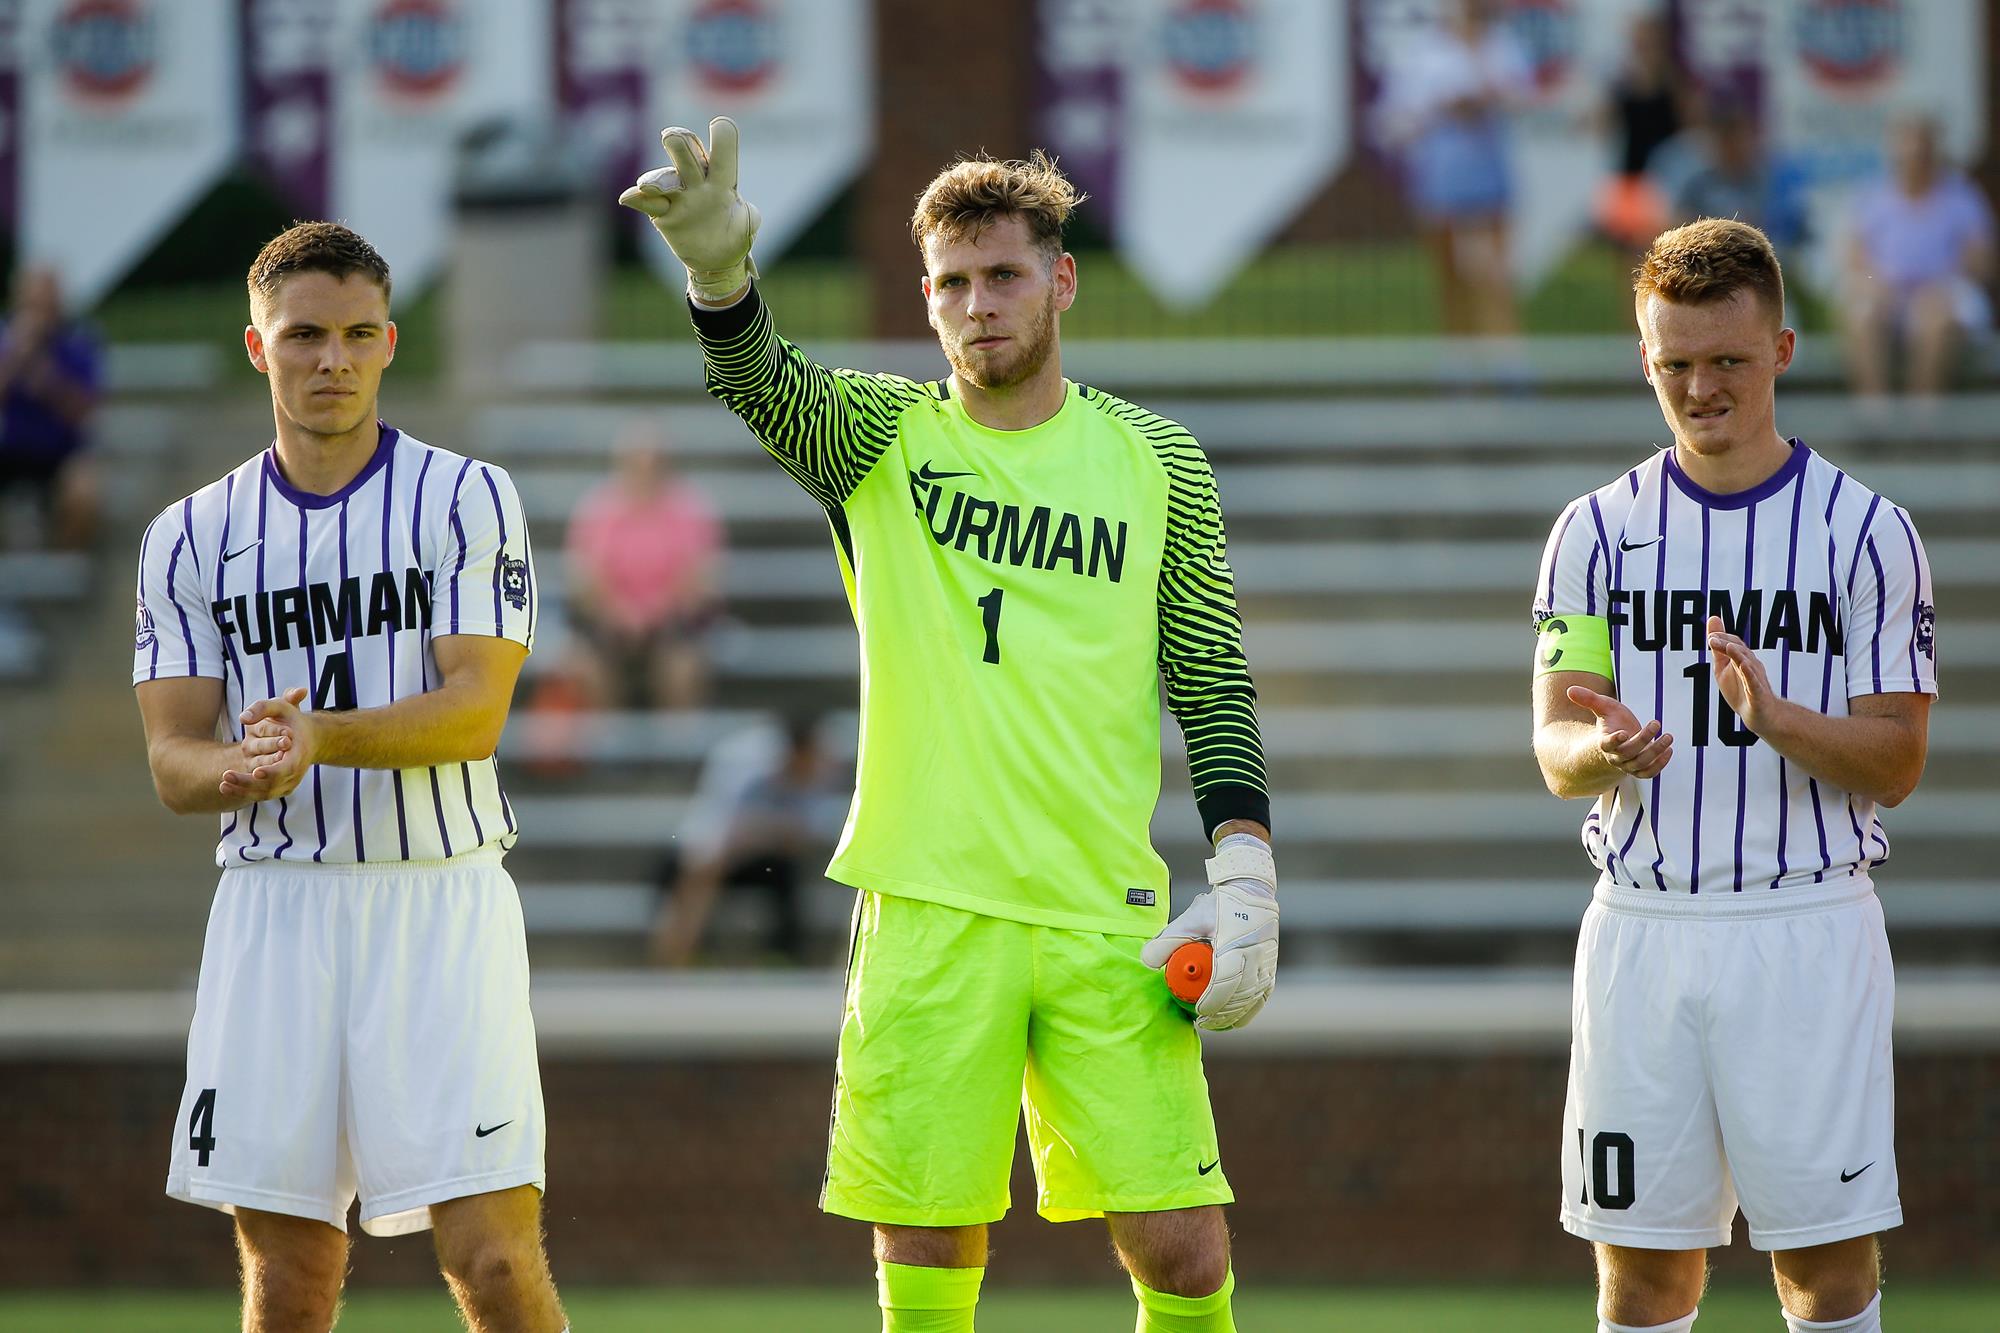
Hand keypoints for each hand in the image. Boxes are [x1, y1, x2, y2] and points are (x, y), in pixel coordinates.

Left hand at [220, 687, 311, 801]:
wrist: (309, 737)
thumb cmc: (292, 720)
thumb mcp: (280, 707)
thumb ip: (262, 708)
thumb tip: (244, 718)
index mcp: (299, 753)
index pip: (288, 768)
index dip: (273, 772)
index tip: (256, 772)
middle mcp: (296, 772)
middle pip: (273, 784)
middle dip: (249, 782)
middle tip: (227, 775)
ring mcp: (288, 782)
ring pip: (265, 793)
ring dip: (243, 791)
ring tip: (223, 784)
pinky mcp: (279, 788)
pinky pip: (261, 795)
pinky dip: (243, 793)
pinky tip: (225, 787)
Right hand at [618, 116, 761, 302]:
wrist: (717, 259)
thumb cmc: (735, 235)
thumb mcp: (748, 227)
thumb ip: (749, 218)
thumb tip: (740, 211)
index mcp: (722, 179)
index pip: (723, 151)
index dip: (722, 137)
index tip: (719, 126)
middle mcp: (697, 181)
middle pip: (686, 153)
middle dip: (680, 143)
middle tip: (671, 137)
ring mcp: (677, 195)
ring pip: (665, 177)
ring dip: (657, 177)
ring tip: (649, 185)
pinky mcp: (660, 212)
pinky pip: (645, 202)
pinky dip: (637, 198)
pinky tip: (629, 198)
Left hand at [1140, 834, 1279, 1030]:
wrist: (1252, 892)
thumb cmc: (1220, 905)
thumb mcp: (1190, 918)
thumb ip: (1168, 940)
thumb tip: (1148, 962)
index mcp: (1235, 945)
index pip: (1224, 984)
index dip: (1210, 1002)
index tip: (1197, 1011)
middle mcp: (1255, 957)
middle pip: (1238, 997)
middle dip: (1219, 1014)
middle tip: (1200, 1021)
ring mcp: (1266, 965)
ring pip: (1251, 1000)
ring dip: (1232, 1015)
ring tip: (1211, 1023)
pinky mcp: (1271, 968)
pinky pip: (1261, 997)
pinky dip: (1246, 1011)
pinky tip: (1231, 1020)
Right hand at [1567, 684, 1672, 779]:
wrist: (1618, 740)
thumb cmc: (1611, 722)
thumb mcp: (1602, 707)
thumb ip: (1589, 699)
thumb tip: (1570, 690)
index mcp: (1604, 742)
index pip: (1607, 745)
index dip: (1614, 741)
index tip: (1623, 733)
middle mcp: (1616, 756)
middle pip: (1628, 753)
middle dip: (1643, 739)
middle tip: (1655, 724)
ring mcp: (1628, 764)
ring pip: (1641, 763)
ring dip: (1656, 751)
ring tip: (1668, 737)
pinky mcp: (1639, 769)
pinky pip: (1649, 773)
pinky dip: (1660, 764)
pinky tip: (1668, 750)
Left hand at [1708, 614, 1779, 732]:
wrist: (1759, 714)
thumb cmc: (1740, 689)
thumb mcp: (1723, 667)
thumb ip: (1717, 646)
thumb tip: (1713, 620)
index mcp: (1742, 659)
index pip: (1733, 644)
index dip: (1722, 638)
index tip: (1710, 634)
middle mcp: (1750, 666)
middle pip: (1739, 651)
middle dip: (1726, 644)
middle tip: (1712, 639)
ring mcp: (1754, 679)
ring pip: (1747, 664)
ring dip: (1737, 654)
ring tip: (1728, 646)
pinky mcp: (1757, 693)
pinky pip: (1754, 682)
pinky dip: (1749, 674)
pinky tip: (1744, 666)